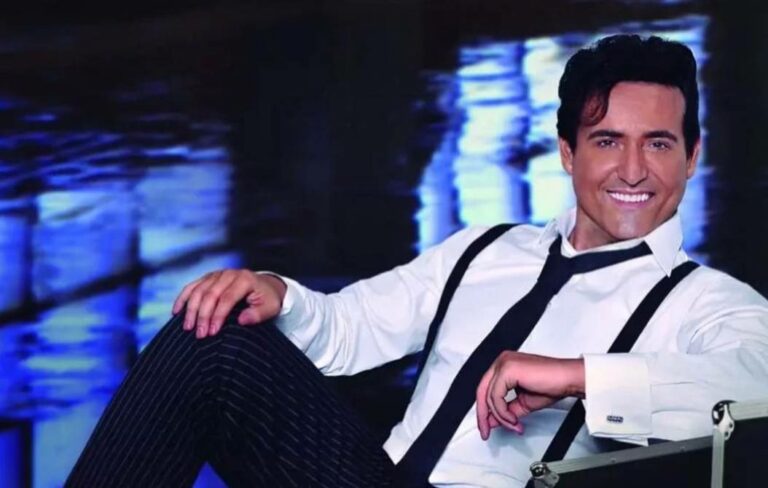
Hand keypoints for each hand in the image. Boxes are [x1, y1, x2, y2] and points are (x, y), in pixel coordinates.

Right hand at [172, 269, 286, 338]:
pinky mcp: (209, 277)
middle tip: (199, 334)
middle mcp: (228, 274)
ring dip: (191, 309)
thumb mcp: (270, 308)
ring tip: (188, 327)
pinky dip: (183, 298)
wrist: (266, 285)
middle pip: (210, 294)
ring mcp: (217, 274)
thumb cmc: (267, 299)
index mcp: (244, 280)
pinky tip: (176, 312)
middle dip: (202, 316)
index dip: (218, 316)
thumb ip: (258, 314)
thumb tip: (242, 320)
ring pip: (198, 290)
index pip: (226, 298)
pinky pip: (192, 286)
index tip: (212, 332)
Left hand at [475, 351, 584, 439]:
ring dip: (501, 417)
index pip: (485, 389)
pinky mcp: (507, 369)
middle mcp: (502, 361)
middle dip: (483, 415)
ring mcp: (504, 363)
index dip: (484, 410)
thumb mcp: (522, 403)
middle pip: (481, 391)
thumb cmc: (552, 386)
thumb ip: (506, 411)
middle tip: (486, 432)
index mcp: (504, 366)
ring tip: (513, 425)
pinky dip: (503, 412)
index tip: (486, 426)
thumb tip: (491, 421)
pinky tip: (513, 419)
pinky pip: (496, 396)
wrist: (568, 379)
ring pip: (489, 396)